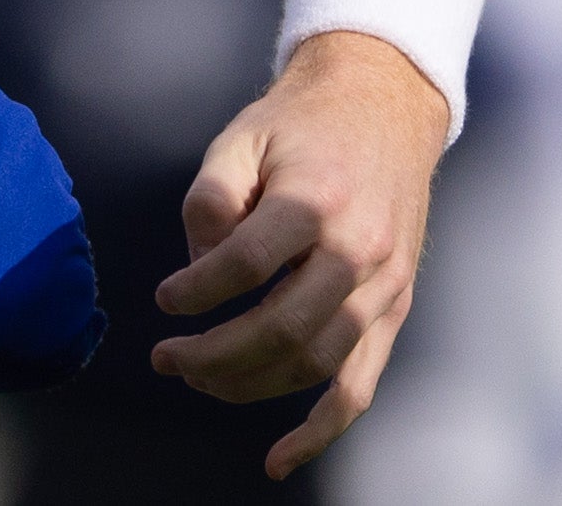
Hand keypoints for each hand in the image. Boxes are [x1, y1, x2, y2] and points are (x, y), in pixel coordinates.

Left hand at [154, 30, 452, 477]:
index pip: (243, 266)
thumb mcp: (243, 136)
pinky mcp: (395, 308)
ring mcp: (383, 284)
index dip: (194, 291)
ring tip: (198, 377)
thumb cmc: (302, 123)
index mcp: (316, 200)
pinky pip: (360, 385)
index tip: (166, 298)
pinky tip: (277, 459)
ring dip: (247, 384)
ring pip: (312, 363)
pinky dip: (320, 431)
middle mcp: (358, 248)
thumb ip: (211, 198)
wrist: (385, 103)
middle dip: (210, 355)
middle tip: (166, 357)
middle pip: (278, 328)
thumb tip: (199, 267)